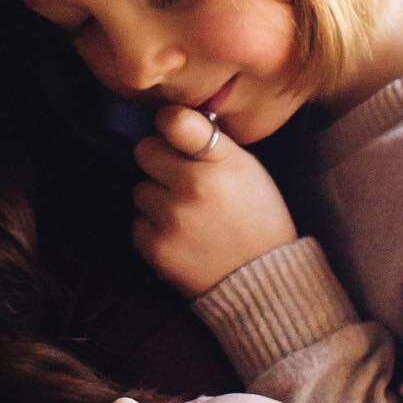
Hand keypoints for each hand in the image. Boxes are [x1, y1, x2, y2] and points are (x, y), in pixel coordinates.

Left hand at [132, 106, 296, 297]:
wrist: (264, 282)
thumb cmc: (257, 218)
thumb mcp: (247, 168)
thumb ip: (210, 142)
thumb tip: (171, 120)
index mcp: (220, 162)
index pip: (175, 121)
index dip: (168, 122)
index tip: (171, 129)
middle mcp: (193, 187)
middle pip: (145, 152)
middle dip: (159, 163)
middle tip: (182, 180)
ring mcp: (172, 219)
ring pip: (140, 190)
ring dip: (157, 200)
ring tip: (188, 215)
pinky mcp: (157, 249)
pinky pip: (138, 225)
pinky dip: (153, 230)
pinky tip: (181, 238)